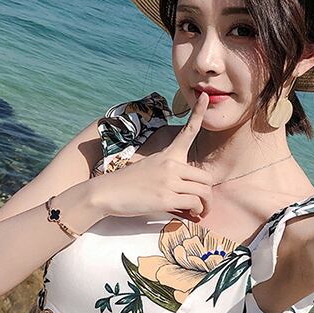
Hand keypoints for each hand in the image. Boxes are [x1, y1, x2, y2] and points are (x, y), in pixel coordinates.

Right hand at [95, 91, 213, 220]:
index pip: (188, 131)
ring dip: (205, 206)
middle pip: (206, 178)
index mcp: (167, 155)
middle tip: (204, 205)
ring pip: (203, 192)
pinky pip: (193, 204)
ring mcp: (168, 181)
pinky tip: (190, 215)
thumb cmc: (126, 184)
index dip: (199, 113)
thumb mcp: (148, 169)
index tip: (206, 97)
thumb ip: (168, 174)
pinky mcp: (165, 198)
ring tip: (200, 212)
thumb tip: (184, 191)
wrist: (105, 192)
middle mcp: (170, 165)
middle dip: (208, 194)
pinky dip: (196, 212)